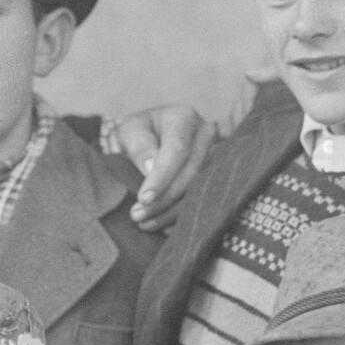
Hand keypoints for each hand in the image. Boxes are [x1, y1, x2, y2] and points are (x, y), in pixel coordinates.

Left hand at [102, 103, 213, 231]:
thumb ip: (139, 146)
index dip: (162, 177)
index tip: (144, 198)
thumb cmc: (140, 131)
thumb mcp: (130, 132)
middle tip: (138, 215)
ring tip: (143, 223)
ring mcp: (214, 156)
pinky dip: (178, 214)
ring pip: (198, 188)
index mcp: (184, 118)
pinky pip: (200, 198)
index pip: (177, 150)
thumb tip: (151, 168)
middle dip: (164, 198)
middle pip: (191, 171)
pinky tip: (158, 225)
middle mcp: (205, 136)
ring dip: (170, 210)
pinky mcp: (213, 175)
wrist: (153, 135)